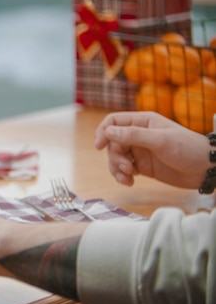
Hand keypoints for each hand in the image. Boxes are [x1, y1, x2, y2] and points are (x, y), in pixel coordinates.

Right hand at [94, 111, 209, 187]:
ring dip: (117, 168)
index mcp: (143, 122)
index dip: (103, 132)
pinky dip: (122, 176)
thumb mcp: (161, 140)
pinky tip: (130, 182)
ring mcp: (140, 151)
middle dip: (114, 157)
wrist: (206, 169)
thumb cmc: (188, 149)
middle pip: (112, 143)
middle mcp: (138, 135)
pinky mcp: (142, 166)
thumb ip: (134, 135)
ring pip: (115, 157)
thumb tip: (108, 132)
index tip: (99, 146)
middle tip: (126, 168)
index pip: (114, 121)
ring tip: (128, 177)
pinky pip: (123, 170)